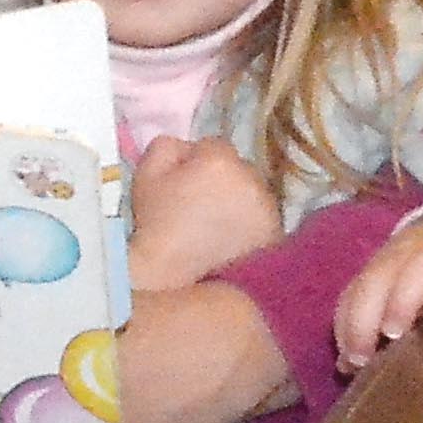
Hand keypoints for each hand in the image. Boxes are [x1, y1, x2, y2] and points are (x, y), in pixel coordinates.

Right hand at [125, 135, 284, 292]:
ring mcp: (268, 209)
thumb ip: (168, 146)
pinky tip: (232, 240)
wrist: (171, 276)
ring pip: (254, 193)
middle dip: (224, 180)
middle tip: (202, 205)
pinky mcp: (276, 235)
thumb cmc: (156, 224)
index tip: (185, 185)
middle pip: (239, 169)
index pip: (213, 146)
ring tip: (218, 226)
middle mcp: (252, 179)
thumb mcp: (146, 173)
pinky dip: (251, 225)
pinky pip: (263, 219)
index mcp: (220, 160)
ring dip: (240, 202)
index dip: (196, 164)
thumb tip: (188, 147)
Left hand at [334, 215, 422, 372]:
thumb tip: (345, 367)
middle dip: (366, 314)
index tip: (352, 362)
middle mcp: (414, 255)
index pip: (358, 290)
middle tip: (366, 354)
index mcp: (388, 264)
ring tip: (400, 334)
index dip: (349, 325)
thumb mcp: (403, 295)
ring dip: (404, 299)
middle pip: (382, 276)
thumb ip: (373, 325)